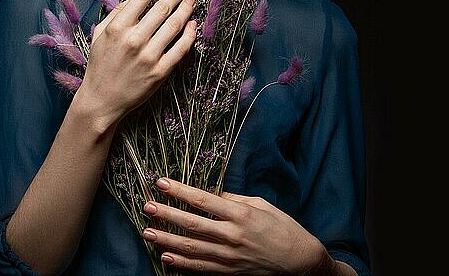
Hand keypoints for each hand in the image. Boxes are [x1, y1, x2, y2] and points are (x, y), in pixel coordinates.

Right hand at [73, 0, 196, 125]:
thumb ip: (117, 13)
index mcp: (118, 28)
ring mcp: (148, 57)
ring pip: (174, 26)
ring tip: (191, 0)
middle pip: (162, 8)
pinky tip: (193, 24)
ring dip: (186, 10)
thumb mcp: (100, 34)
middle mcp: (134, 40)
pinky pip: (180, 49)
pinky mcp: (159, 72)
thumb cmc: (100, 64)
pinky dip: (190, 35)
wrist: (101, 100)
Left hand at [142, 177, 326, 274]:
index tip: (161, 182)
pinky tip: (165, 257)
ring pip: (191, 248)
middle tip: (147, 206)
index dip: (179, 191)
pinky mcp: (230, 273)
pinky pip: (201, 268)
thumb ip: (235, 199)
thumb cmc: (284, 228)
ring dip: (167, 240)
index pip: (202, 200)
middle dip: (166, 214)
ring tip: (148, 232)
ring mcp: (230, 257)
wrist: (302, 263)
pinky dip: (181, 264)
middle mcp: (232, 236)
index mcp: (240, 214)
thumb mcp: (262, 205)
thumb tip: (214, 194)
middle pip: (192, 224)